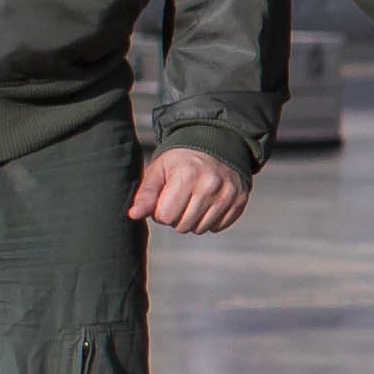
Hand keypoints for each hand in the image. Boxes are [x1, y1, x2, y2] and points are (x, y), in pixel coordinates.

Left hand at [132, 147, 253, 235]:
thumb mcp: (158, 171)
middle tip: (180, 199)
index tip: (166, 198)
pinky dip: (210, 220)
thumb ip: (146, 194)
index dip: (161, 211)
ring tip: (193, 201)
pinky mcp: (239, 200)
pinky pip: (218, 227)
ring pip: (200, 229)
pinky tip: (208, 204)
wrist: (215, 145)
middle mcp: (210, 185)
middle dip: (176, 217)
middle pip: (183, 226)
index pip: (166, 216)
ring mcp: (228, 193)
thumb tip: (134, 215)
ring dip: (193, 220)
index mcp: (186, 176)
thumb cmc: (180, 161)